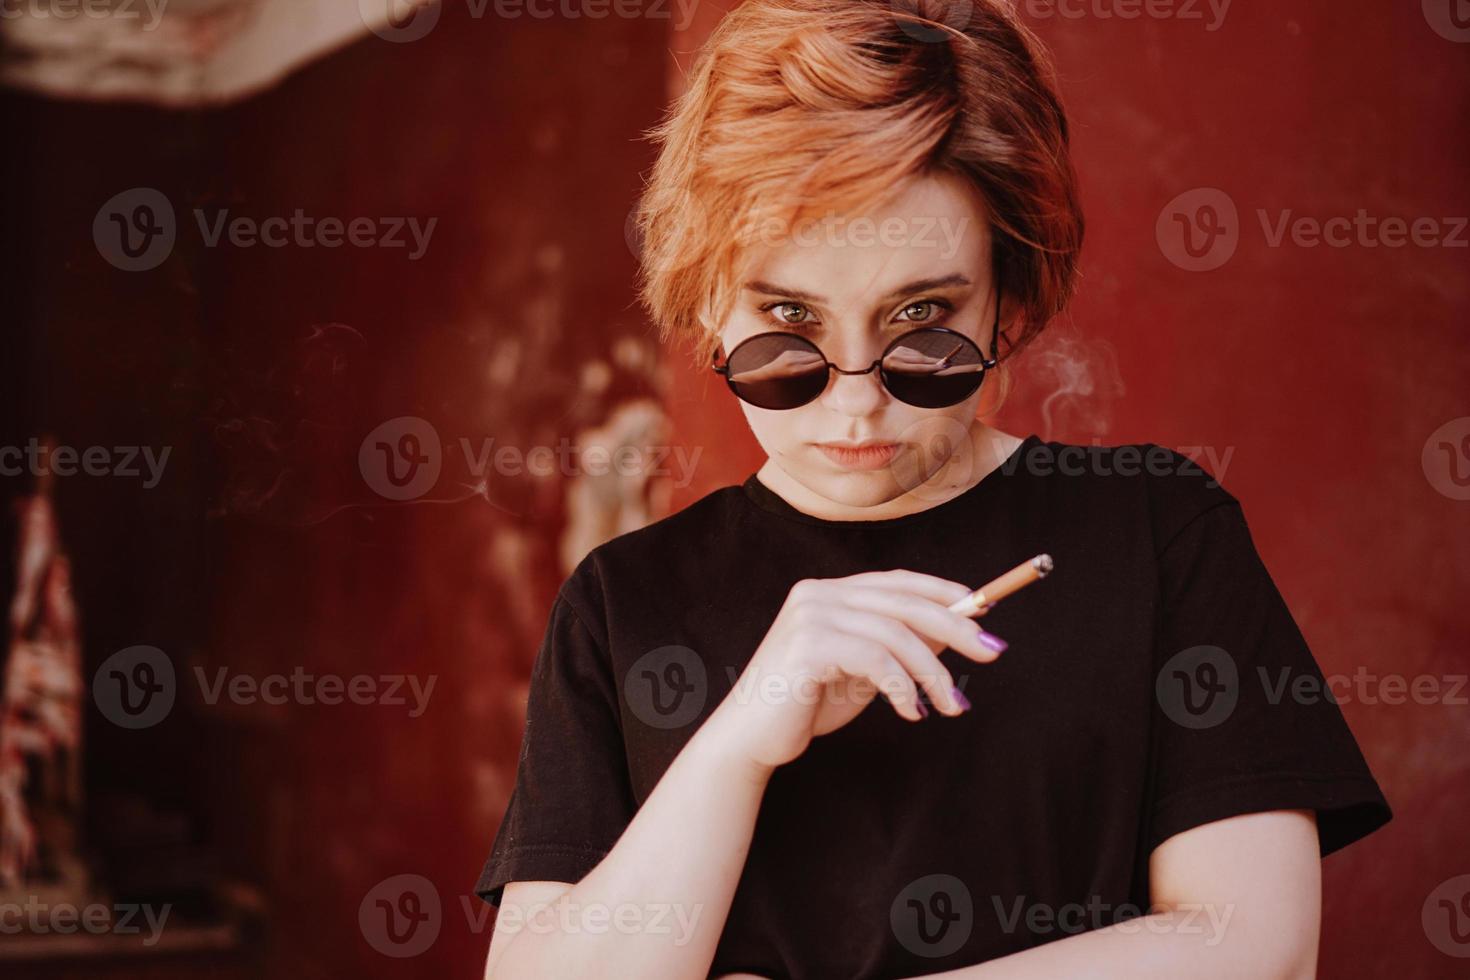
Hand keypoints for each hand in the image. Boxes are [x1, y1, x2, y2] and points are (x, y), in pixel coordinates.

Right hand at [706, 569, 1005, 773]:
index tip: (987, 609)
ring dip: (934, 673)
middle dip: (957, 625)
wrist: (750, 740)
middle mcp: (819, 593)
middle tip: (993, 650)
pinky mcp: (808, 645)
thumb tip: (958, 629)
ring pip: (896, 633)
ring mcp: (811, 615)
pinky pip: (875, 660)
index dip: (946, 592)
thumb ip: (900, 647)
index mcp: (830, 592)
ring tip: (952, 706)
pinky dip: (902, 688)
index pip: (899, 581)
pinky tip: (911, 712)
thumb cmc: (805, 706)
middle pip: (905, 601)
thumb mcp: (863, 672)